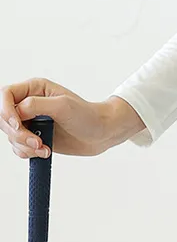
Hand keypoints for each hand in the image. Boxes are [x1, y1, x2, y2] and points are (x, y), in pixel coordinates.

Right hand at [1, 77, 120, 157]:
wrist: (101, 134)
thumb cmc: (87, 116)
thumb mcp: (62, 106)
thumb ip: (36, 105)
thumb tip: (16, 111)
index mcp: (35, 88)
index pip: (5, 95)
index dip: (5, 111)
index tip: (17, 125)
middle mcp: (29, 103)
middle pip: (4, 118)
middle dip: (17, 134)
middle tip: (36, 141)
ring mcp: (31, 121)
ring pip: (10, 136)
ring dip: (24, 145)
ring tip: (44, 147)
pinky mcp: (34, 137)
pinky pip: (18, 147)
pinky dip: (28, 152)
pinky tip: (44, 151)